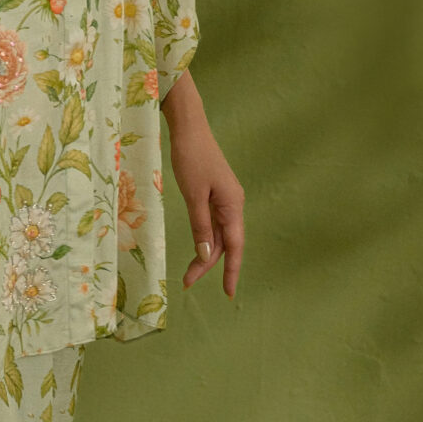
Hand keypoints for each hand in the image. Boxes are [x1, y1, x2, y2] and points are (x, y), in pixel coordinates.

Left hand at [161, 69, 243, 297]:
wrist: (189, 128)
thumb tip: (206, 254)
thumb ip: (200, 226)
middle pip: (225, 243)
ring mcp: (224, 199)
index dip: (232, 271)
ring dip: (205, 253)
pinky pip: (212, 222)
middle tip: (188, 282)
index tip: (229, 293)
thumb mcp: (193, 195)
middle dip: (209, 265)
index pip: (235, 247)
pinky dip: (204, 237)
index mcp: (232, 205)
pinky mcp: (214, 193)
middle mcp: (232, 204)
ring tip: (188, 272)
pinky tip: (196, 247)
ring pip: (218, 234)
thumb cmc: (191, 158)